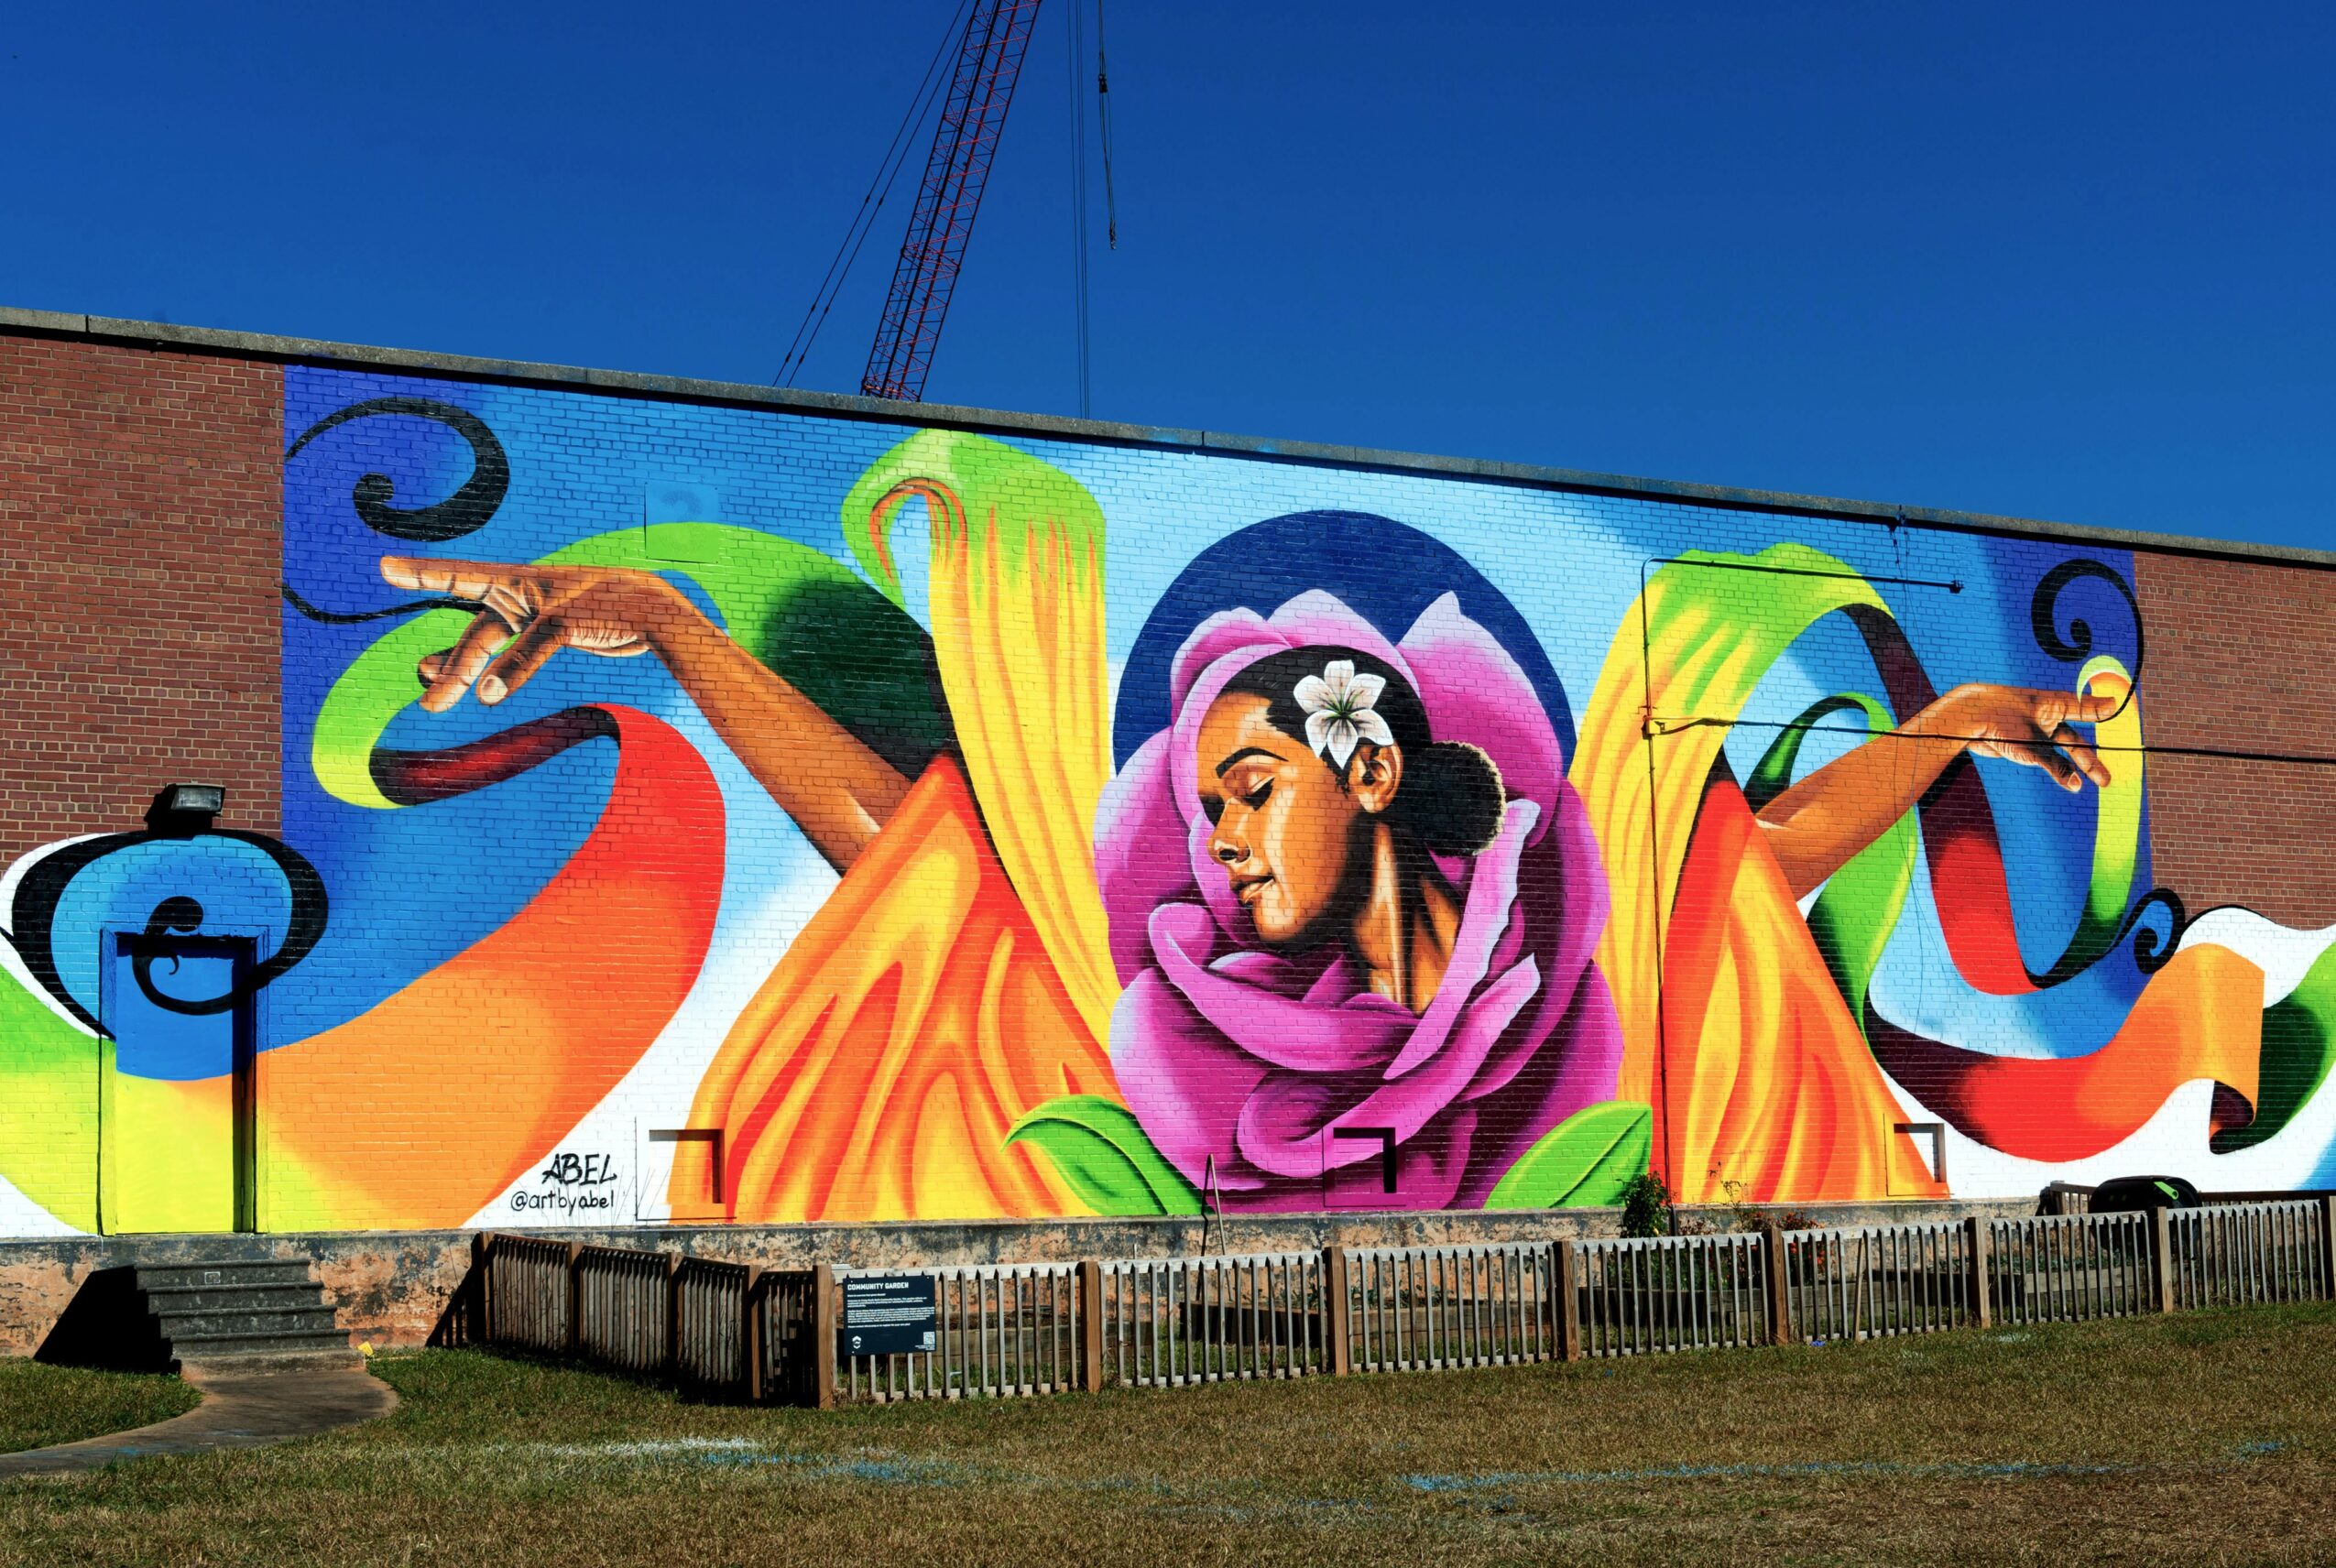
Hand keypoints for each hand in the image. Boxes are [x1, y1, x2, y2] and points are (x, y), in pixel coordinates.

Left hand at [381, 556, 690, 712]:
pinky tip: (486, 694)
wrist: (654, 608)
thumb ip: (490, 650)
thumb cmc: (595, 615)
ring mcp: (544, 603)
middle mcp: (524, 591)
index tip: (384, 566)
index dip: (423, 573)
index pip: (461, 579)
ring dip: (461, 672)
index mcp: (518, 586)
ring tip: (432, 706)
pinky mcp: (564, 619)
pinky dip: (509, 672)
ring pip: (490, 639)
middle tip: (422, 698)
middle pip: (474, 631)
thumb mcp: (542, 630)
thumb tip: (429, 672)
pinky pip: (530, 647)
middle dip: (446, 667)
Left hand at [1925, 683, 2117, 791]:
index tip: (2118, 704)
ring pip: (2060, 752)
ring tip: (2093, 782)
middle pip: (2074, 740)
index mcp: (2053, 704)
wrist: (1965, 719)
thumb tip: (2077, 784)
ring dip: (2076, 767)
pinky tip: (2070, 782)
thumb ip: (2056, 764)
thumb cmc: (2000, 720)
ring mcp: (2034, 732)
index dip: (2101, 708)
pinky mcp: (2021, 744)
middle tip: (2106, 779)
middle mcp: (2046, 718)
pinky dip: (2057, 770)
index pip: (2084, 707)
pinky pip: (2045, 759)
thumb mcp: (2032, 745)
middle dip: (2090, 759)